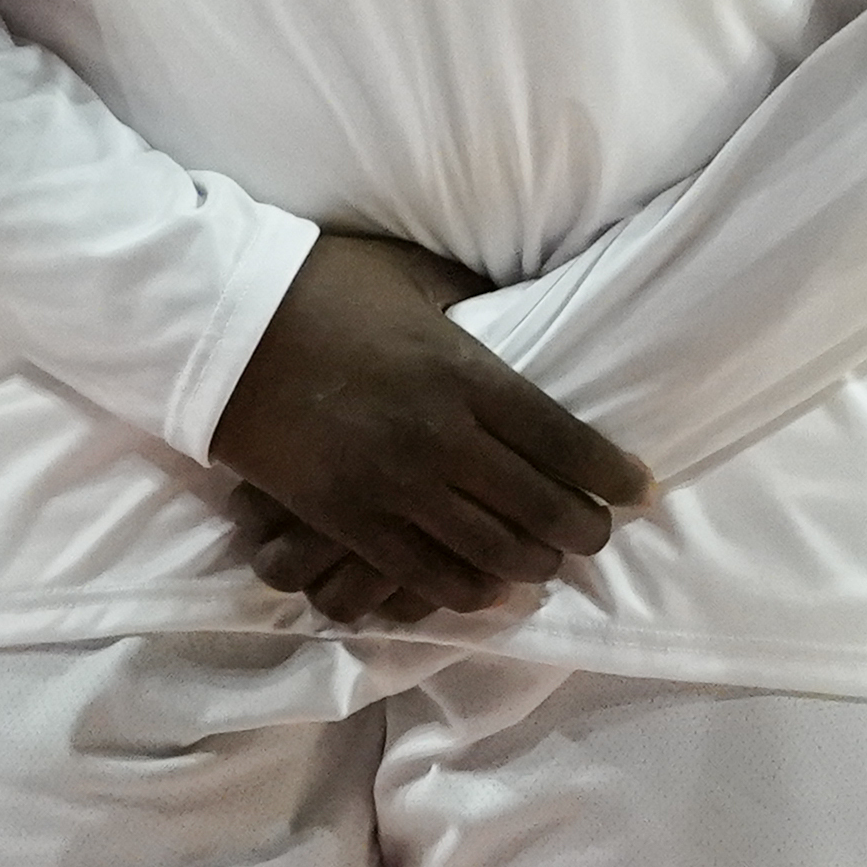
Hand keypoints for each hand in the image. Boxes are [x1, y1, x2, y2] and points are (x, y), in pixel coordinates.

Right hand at [203, 234, 649, 622]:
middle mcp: (439, 437)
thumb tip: (523, 310)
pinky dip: (460, 588)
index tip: (641, 490)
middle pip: (536, 503)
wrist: (225, 326)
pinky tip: (486, 590)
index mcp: (467, 372)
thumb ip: (476, 301)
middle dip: (583, 527)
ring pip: (485, 548)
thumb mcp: (418, 277)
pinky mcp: (341, 518)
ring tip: (552, 564)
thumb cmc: (327, 287)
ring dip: (530, 563)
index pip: (563, 439)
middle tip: (602, 535)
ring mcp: (389, 484)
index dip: (611, 473)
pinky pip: (415, 572)